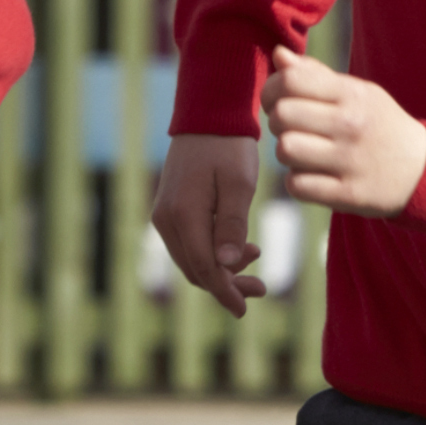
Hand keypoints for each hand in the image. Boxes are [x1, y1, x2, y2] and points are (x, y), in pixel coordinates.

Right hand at [153, 134, 270, 317]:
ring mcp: (164, 214)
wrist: (208, 115)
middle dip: (226, 284)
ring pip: (191, 258)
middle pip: (195, 269)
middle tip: (261, 289)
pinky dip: (212, 252)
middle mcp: (166, 219)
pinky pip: (189, 243)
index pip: (204, 268)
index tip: (244, 309)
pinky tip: (240, 246)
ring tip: (256, 261)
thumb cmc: (229, 147)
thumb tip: (225, 267)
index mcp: (183, 215)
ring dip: (221, 269)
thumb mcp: (239, 184)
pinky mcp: (170, 209)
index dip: (224, 292)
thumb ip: (232, 226)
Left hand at [261, 48, 425, 218]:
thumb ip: (316, 75)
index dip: (271, 91)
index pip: (291, 81)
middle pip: (282, 116)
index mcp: (352, 94)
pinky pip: (297, 185)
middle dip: (277, 123)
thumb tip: (278, 54)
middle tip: (291, 129)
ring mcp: (351, 161)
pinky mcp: (349, 194)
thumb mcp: (357, 93)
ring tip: (301, 153)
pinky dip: (297, 182)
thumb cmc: (379, 124)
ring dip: (286, 153)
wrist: (423, 169)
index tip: (275, 102)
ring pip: (286, 150)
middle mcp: (352, 125)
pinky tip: (310, 176)